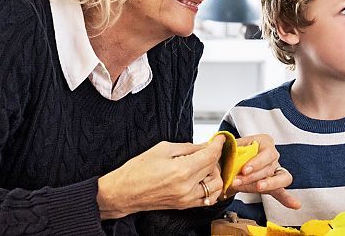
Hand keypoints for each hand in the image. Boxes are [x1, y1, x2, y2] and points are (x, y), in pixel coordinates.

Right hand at [97, 136, 225, 219]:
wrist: (123, 192)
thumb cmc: (137, 170)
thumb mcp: (162, 149)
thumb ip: (188, 147)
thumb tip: (205, 145)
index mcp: (181, 170)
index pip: (210, 155)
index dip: (218, 145)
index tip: (220, 139)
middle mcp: (187, 187)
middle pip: (214, 169)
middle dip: (214, 157)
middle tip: (207, 150)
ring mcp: (187, 198)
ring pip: (216, 186)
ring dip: (214, 173)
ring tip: (204, 165)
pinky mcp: (184, 205)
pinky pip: (208, 198)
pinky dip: (211, 187)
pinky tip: (203, 179)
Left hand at [228, 134, 299, 209]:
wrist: (224, 166)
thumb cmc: (229, 154)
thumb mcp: (229, 147)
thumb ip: (230, 148)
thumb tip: (225, 144)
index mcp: (264, 142)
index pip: (267, 152)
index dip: (257, 162)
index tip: (244, 170)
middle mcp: (273, 155)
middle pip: (270, 167)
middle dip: (253, 176)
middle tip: (237, 181)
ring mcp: (275, 170)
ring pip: (280, 178)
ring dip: (269, 184)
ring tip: (259, 187)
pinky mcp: (273, 184)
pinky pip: (282, 191)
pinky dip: (288, 199)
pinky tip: (295, 205)